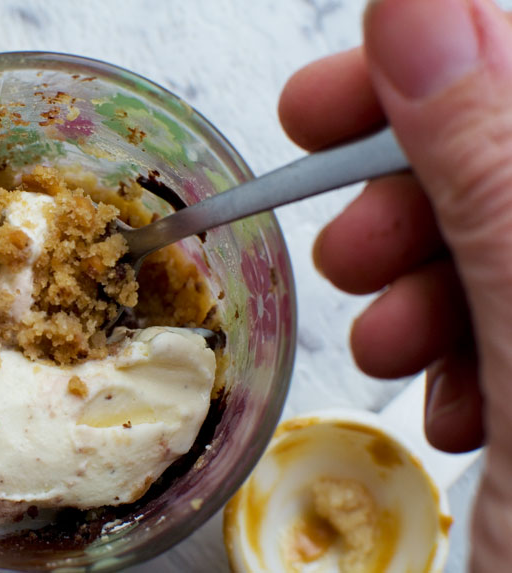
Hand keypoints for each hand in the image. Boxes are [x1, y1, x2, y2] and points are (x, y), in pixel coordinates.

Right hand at [279, 0, 511, 568]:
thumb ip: (497, 172)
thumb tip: (420, 10)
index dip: (427, 69)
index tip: (317, 105)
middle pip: (507, 159)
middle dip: (405, 201)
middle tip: (348, 254)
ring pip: (491, 239)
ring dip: (417, 287)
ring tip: (392, 352)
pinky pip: (496, 313)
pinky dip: (446, 345)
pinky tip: (444, 401)